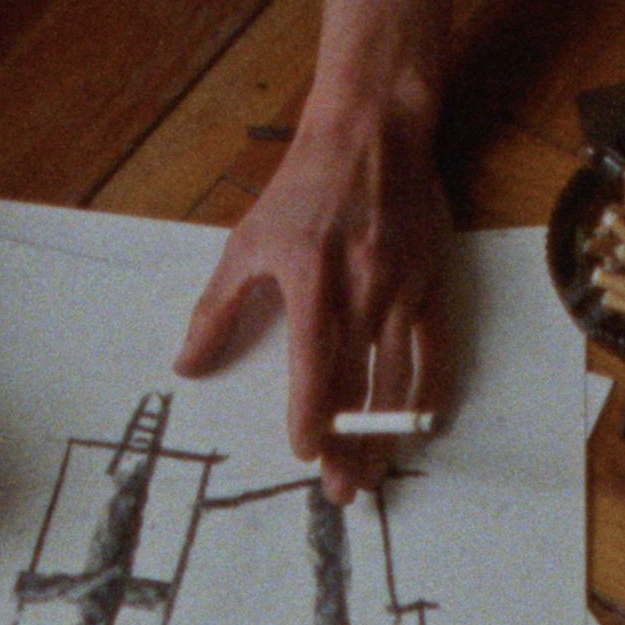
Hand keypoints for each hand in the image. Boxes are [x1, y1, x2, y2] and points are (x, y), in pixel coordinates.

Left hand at [175, 107, 452, 502]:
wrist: (374, 133)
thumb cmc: (304, 189)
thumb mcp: (248, 241)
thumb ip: (216, 309)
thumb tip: (186, 367)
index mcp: (313, 282)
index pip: (313, 364)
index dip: (311, 413)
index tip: (304, 452)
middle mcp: (363, 291)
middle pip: (358, 385)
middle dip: (349, 445)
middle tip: (342, 491)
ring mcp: (403, 290)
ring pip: (397, 379)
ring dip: (385, 434)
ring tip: (373, 477)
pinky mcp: (432, 285)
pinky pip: (437, 351)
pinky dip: (431, 394)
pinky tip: (421, 429)